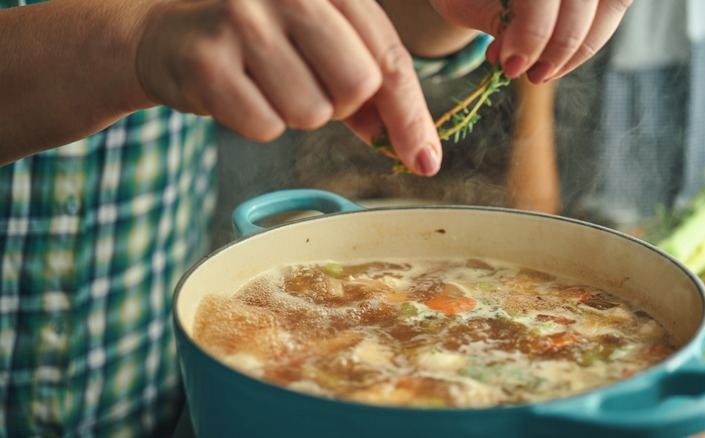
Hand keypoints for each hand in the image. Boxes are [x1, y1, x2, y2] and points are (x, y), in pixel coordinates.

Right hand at [136, 0, 441, 174]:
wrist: (168, 32)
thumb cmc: (258, 43)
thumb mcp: (322, 47)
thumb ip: (371, 89)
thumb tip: (416, 147)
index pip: (389, 58)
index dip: (410, 116)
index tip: (424, 161)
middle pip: (357, 87)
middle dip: (338, 105)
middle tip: (304, 85)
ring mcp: (244, 19)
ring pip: (311, 113)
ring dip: (294, 113)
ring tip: (264, 83)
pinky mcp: (207, 59)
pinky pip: (265, 126)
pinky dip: (257, 122)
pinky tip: (237, 92)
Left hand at [429, 0, 631, 82]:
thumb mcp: (466, 2)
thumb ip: (494, 23)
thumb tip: (516, 59)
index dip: (532, 33)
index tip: (511, 66)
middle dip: (557, 46)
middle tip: (530, 76)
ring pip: (610, 3)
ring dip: (579, 48)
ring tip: (543, 74)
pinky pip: (615, 7)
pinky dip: (589, 41)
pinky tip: (558, 63)